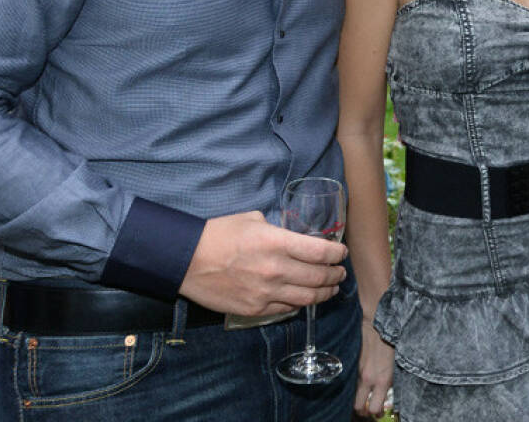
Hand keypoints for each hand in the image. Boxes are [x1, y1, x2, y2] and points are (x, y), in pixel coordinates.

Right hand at [178, 211, 346, 315]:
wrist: (186, 260)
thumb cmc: (218, 234)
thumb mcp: (253, 220)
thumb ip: (277, 229)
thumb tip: (292, 237)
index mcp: (277, 243)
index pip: (320, 252)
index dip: (337, 254)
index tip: (341, 252)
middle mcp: (276, 270)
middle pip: (319, 277)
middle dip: (336, 275)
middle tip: (341, 272)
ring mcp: (266, 292)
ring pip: (307, 297)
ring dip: (325, 293)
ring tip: (332, 288)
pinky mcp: (255, 309)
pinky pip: (287, 308)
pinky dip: (301, 303)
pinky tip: (305, 298)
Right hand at [353, 321, 394, 416]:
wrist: (377, 320)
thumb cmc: (392, 338)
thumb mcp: (398, 362)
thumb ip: (391, 379)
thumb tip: (388, 390)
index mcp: (383, 379)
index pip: (374, 409)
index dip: (376, 413)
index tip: (378, 411)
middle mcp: (368, 378)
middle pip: (358, 407)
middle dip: (362, 410)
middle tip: (367, 406)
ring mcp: (357, 371)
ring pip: (350, 395)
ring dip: (355, 396)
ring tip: (361, 394)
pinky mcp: (350, 362)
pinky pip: (347, 379)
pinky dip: (350, 382)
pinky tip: (356, 378)